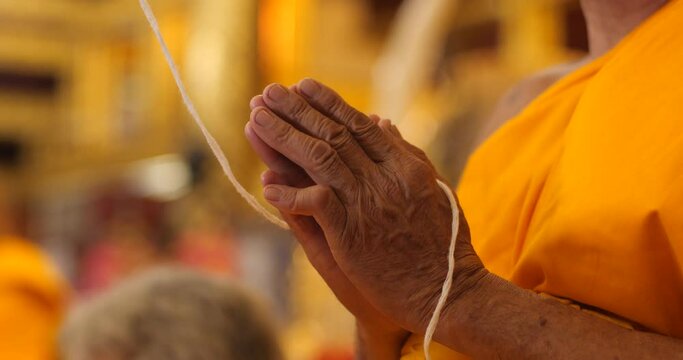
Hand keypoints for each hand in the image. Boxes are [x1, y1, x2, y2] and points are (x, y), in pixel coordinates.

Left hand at [247, 78, 486, 333]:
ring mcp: (367, 204)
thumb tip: (383, 121)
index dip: (328, 103)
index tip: (303, 85)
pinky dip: (289, 193)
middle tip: (269, 91)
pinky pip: (314, 203)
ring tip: (256, 120)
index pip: (359, 124)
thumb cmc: (442, 244)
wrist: (445, 291)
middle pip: (333, 134)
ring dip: (283, 138)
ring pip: (319, 159)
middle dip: (297, 110)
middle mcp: (385, 178)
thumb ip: (406, 154)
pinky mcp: (352, 234)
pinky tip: (267, 184)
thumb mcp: (433, 189)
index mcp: (405, 165)